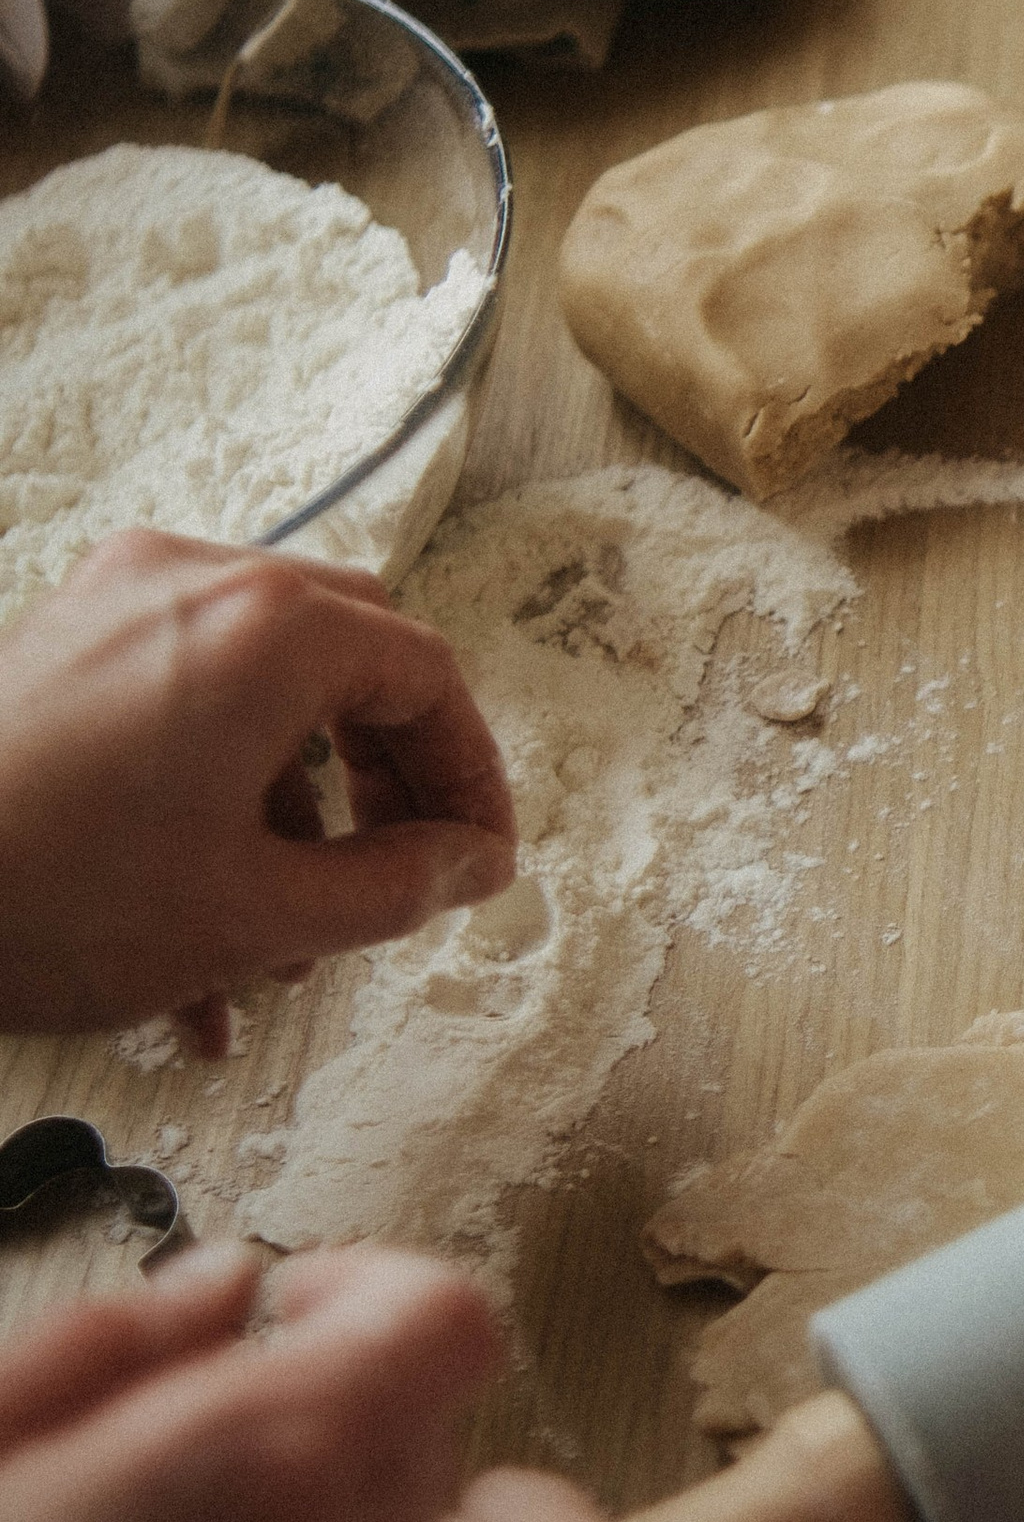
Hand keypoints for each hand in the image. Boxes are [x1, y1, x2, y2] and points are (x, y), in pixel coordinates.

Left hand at [0, 531, 514, 1036]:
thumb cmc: (50, 895)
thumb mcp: (256, 916)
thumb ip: (394, 887)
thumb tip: (468, 864)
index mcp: (271, 629)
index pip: (427, 676)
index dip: (471, 779)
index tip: (476, 860)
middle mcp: (200, 581)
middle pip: (355, 657)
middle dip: (387, 778)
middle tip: (401, 873)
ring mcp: (121, 599)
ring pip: (267, 681)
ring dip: (297, 803)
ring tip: (282, 940)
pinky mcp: (64, 636)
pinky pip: (184, 692)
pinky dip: (217, 784)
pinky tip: (198, 917)